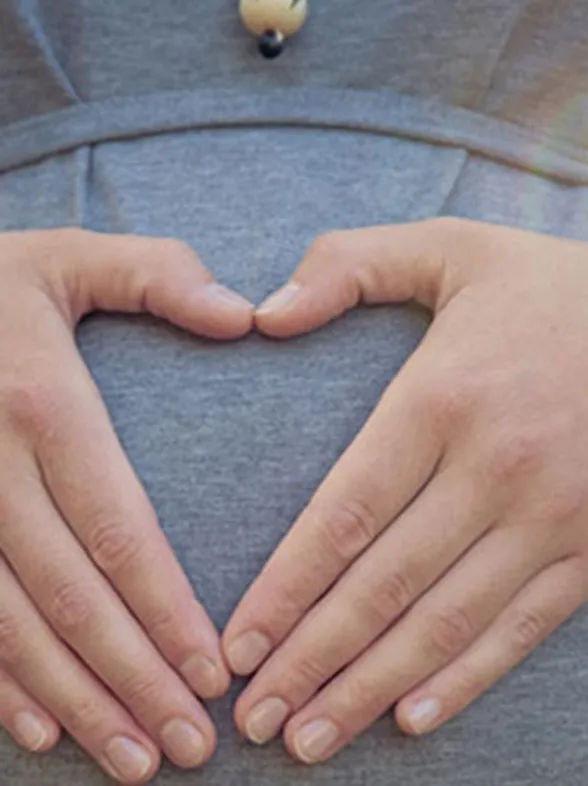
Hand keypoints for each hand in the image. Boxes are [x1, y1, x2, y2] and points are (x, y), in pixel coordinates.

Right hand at [0, 229, 251, 782]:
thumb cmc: (0, 280)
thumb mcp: (75, 257)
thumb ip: (159, 275)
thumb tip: (245, 314)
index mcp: (41, 403)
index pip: (117, 526)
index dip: (165, 606)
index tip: (213, 669)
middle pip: (71, 595)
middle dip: (134, 678)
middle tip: (191, 745)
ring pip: (15, 625)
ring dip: (76, 700)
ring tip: (133, 761)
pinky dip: (2, 683)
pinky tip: (43, 731)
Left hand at [224, 218, 587, 762]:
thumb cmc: (543, 285)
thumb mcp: (447, 248)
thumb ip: (348, 265)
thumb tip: (262, 314)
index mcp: (443, 399)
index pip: (343, 516)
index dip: (284, 589)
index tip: (238, 645)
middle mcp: (494, 468)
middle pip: (382, 586)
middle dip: (312, 660)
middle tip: (255, 720)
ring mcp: (551, 515)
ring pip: (443, 623)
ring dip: (371, 689)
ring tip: (310, 739)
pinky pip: (520, 627)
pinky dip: (464, 680)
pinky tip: (411, 719)